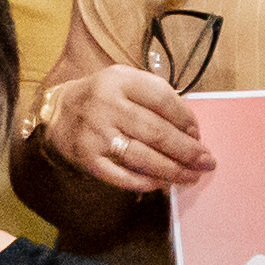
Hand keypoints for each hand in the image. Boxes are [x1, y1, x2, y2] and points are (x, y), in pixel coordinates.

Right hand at [48, 60, 208, 194]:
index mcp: (120, 80)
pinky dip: (146, 182)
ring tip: (191, 176)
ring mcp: (96, 134)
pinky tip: (162, 183)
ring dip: (172, 170)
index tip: (198, 134)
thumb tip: (190, 129)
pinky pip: (122, 176)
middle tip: (206, 162)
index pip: (162, 98)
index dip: (186, 119)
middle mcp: (106, 105)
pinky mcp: (88, 159)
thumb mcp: (125, 82)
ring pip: (142, 156)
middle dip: (187, 150)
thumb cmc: (102, 98)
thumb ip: (155, 97)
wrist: (57, 114)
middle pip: (156, 131)